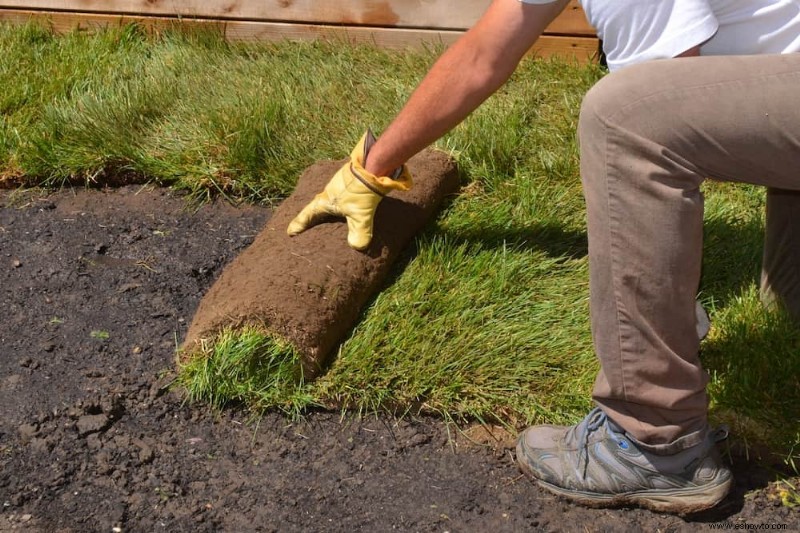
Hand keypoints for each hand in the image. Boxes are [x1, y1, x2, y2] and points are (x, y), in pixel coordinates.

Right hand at [287, 130, 411, 250]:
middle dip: (310, 217)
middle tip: (304, 225)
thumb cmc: (361, 189)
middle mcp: (328, 193)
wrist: (373, 164)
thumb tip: (358, 246)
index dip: (299, 224)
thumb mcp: (361, 214)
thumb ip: (359, 231)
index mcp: (325, 201)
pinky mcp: (349, 181)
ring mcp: (338, 186)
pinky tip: (346, 206)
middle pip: (316, 207)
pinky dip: (339, 202)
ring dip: (325, 208)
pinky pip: (340, 195)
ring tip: (325, 217)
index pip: (308, 215)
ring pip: (328, 199)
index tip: (290, 232)